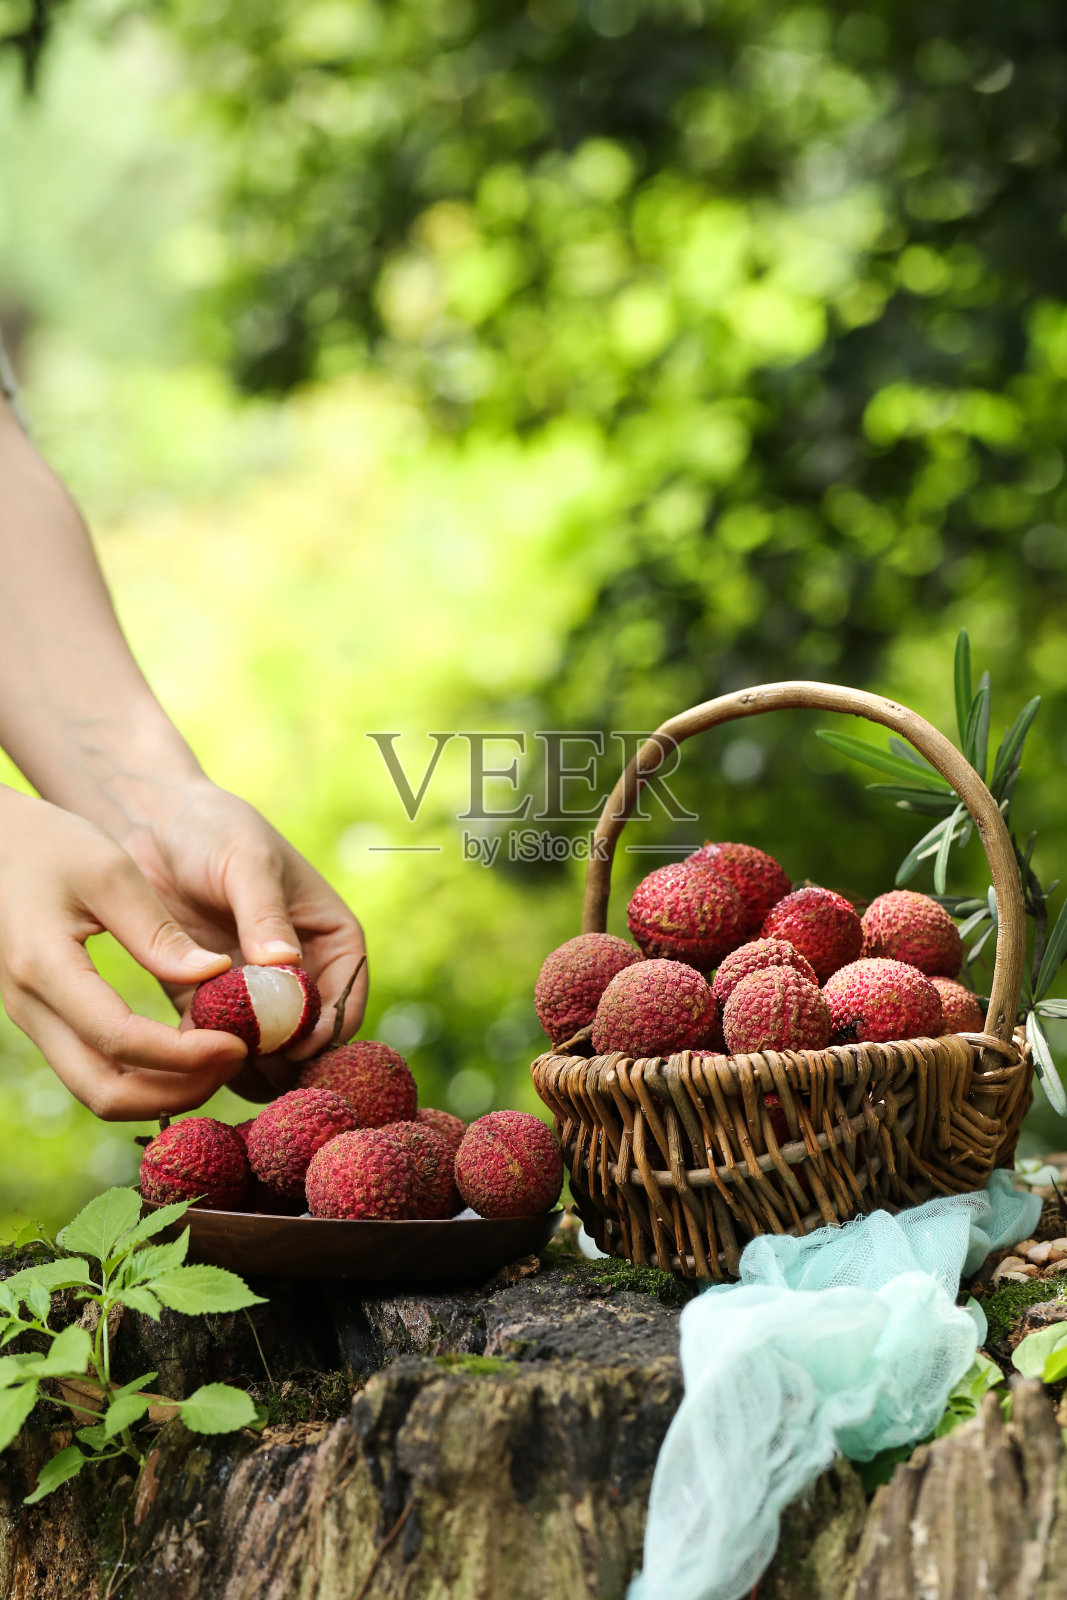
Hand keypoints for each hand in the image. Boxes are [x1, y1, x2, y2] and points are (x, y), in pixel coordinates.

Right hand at [0, 788, 248, 1117]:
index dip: (184, 1055)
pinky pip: (97, 1070)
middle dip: (178, 1090)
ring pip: (100, 1091)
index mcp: (46, 968)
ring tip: (222, 1057)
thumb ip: (157, 931)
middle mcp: (32, 1008)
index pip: (119, 1040)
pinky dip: (147, 1075)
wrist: (3, 844)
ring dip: (165, 1090)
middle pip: (105, 1091)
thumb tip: (215, 975)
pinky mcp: (49, 1020)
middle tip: (236, 1058)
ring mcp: (35, 1019)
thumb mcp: (112, 872)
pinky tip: (191, 1048)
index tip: (238, 1042)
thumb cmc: (57, 846)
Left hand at [115, 776, 367, 1099]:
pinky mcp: (206, 1000)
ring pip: (265, 1052)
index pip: (346, 1000)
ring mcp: (254, 991)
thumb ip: (266, 915)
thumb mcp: (247, 862)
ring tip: (220, 1063)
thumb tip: (286, 966)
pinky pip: (214, 1042)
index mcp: (331, 940)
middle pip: (308, 1038)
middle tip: (256, 1069)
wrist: (151, 823)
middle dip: (286, 1060)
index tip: (295, 1046)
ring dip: (247, 1066)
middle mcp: (300, 972)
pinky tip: (187, 1052)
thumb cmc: (214, 829)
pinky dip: (206, 1054)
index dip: (326, 1031)